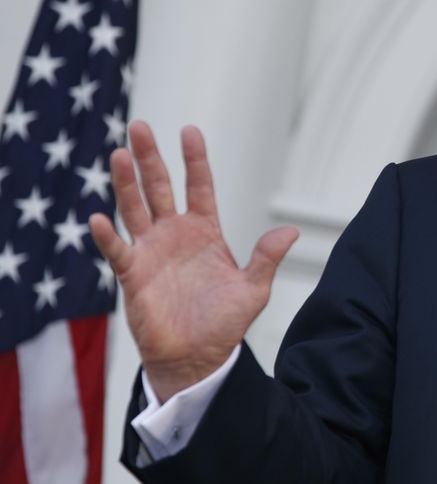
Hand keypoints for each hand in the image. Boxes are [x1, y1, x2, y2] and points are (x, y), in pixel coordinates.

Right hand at [89, 122, 297, 401]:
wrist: (198, 358)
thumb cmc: (224, 323)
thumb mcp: (254, 289)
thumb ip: (267, 258)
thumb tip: (291, 231)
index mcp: (205, 231)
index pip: (199, 186)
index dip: (195, 160)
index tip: (190, 130)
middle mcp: (175, 234)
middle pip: (159, 187)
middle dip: (150, 157)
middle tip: (139, 126)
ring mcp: (151, 251)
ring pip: (135, 208)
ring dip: (126, 183)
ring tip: (118, 154)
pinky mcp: (132, 275)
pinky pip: (117, 250)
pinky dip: (107, 236)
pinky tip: (98, 218)